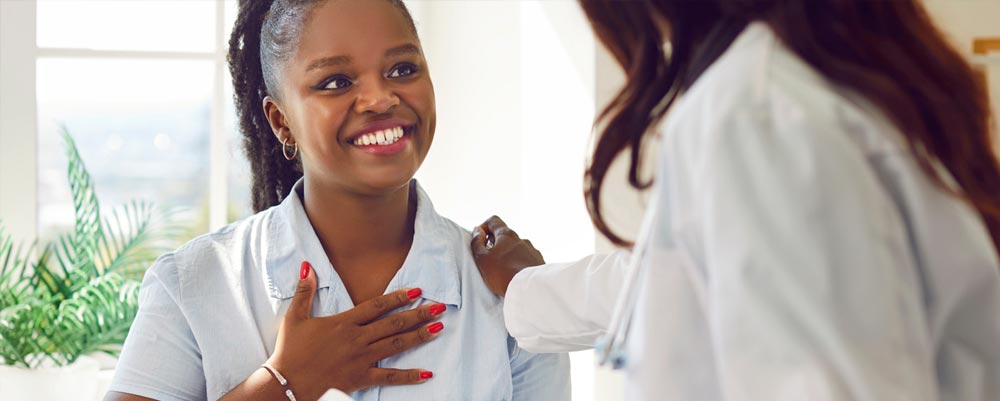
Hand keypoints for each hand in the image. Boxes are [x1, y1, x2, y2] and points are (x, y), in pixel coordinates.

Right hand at [267, 262, 445, 398]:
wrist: (286, 384)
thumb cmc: (289, 351)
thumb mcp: (294, 318)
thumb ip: (304, 292)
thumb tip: (307, 266)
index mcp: (344, 323)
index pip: (377, 306)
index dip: (398, 297)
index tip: (417, 290)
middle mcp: (357, 339)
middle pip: (393, 323)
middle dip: (418, 314)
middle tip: (439, 307)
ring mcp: (361, 359)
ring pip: (396, 345)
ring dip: (419, 336)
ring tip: (438, 328)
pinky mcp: (360, 379)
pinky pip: (389, 377)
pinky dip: (409, 376)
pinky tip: (427, 373)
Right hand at [471, 216, 544, 296]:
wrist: (530, 289)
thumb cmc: (504, 274)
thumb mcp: (482, 259)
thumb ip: (477, 243)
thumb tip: (478, 231)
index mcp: (507, 235)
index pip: (493, 221)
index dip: (483, 228)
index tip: (480, 241)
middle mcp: (521, 239)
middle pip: (505, 236)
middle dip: (495, 244)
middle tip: (489, 259)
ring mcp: (532, 250)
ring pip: (516, 248)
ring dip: (508, 255)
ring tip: (503, 270)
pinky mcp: (539, 262)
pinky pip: (526, 259)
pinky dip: (519, 263)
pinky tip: (515, 275)